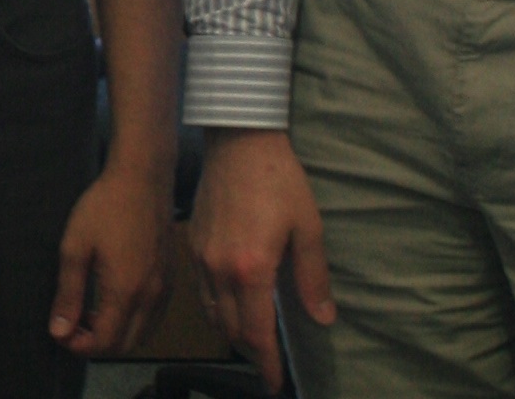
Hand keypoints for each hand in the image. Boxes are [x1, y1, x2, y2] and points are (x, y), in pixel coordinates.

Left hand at [49, 158, 172, 354]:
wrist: (143, 176)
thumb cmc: (105, 206)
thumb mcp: (75, 247)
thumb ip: (67, 294)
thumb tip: (59, 332)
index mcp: (125, 292)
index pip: (104, 344)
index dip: (79, 347)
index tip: (61, 332)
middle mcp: (150, 297)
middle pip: (125, 346)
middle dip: (97, 344)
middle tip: (73, 323)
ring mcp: (164, 289)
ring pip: (142, 334)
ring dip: (116, 334)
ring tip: (91, 312)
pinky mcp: (170, 278)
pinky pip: (153, 317)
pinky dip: (133, 321)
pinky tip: (114, 300)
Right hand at [187, 128, 333, 393]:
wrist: (239, 140)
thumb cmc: (279, 180)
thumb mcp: (308, 227)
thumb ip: (313, 277)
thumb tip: (322, 317)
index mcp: (251, 269)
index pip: (255, 333)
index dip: (266, 363)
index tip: (274, 382)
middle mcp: (220, 269)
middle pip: (230, 329)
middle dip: (250, 350)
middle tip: (268, 358)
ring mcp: (201, 256)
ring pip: (211, 312)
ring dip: (230, 331)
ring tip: (251, 335)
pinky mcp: (193, 241)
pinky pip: (201, 289)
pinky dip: (215, 306)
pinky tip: (231, 300)